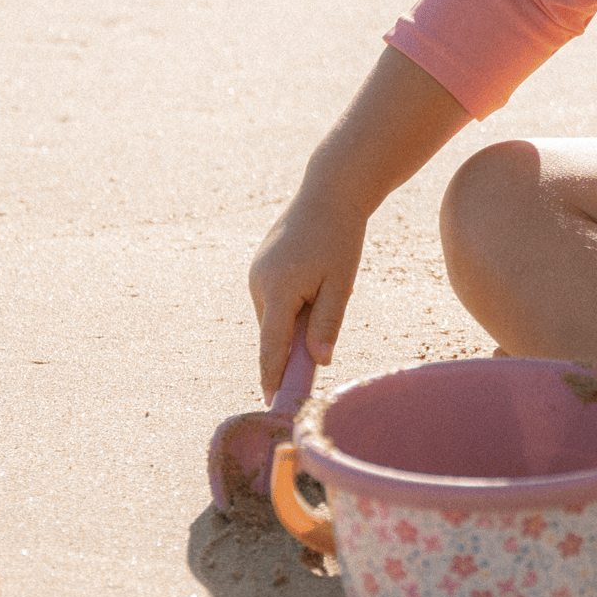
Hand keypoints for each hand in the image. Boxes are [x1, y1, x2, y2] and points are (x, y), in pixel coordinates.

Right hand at [249, 185, 367, 400]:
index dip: (273, 376)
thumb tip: (320, 361)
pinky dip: (294, 304)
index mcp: (278, 290)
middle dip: (294, 346)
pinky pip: (275, 300)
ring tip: (329, 287)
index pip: (272, 346)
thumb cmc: (340, 238)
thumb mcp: (340, 285)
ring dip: (297, 320)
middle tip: (323, 344)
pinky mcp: (260, 267)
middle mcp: (258, 284)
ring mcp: (256, 274)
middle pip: (274, 333)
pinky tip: (318, 279)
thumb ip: (327, 324)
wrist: (328, 193)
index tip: (272, 403)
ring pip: (275, 317)